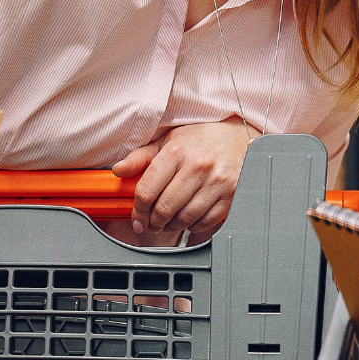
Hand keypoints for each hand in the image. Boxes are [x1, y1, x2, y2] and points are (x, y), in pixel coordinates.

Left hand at [110, 120, 249, 240]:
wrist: (239, 134)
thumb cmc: (201, 137)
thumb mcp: (168, 139)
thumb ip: (141, 156)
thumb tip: (119, 170)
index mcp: (176, 152)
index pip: (147, 191)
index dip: (137, 210)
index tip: (137, 217)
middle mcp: (197, 166)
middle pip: (164, 209)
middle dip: (153, 222)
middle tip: (151, 222)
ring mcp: (216, 182)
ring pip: (184, 218)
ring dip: (172, 225)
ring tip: (169, 221)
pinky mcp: (231, 194)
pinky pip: (205, 221)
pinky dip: (193, 226)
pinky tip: (189, 218)